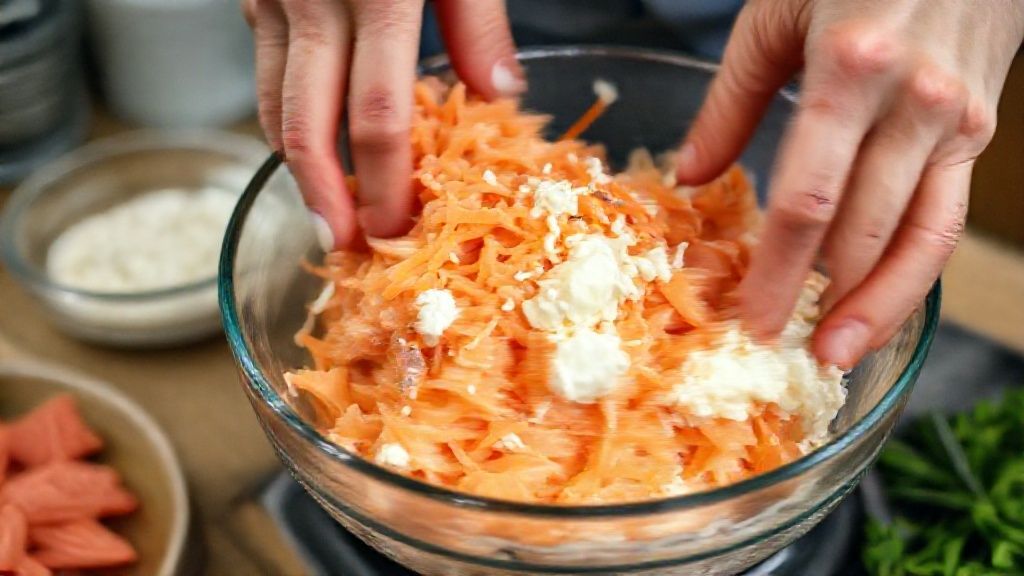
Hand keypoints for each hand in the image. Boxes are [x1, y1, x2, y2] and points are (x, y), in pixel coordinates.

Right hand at [241, 0, 521, 248]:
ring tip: (322, 210)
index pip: (378, 116)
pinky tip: (311, 144)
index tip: (392, 229)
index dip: (383, 183)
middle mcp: (314, 2)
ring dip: (296, 166)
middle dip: (321, 197)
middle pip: (307, 126)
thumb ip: (476, 21)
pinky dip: (284, 117)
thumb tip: (500, 92)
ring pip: (272, 104)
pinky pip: (266, 70)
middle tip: (340, 245)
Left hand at [676, 0, 1023, 366]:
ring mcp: (955, 121)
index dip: (778, 269)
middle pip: (864, 231)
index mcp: (850, 68)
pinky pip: (945, 218)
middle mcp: (912, 103)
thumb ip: (729, 101)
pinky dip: (913, 272)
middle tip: (788, 355)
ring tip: (840, 354)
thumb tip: (689, 176)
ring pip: (921, 239)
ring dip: (879, 307)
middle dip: (823, 302)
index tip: (751, 318)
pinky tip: (878, 304)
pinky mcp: (980, 132)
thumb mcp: (774, 15)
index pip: (810, 198)